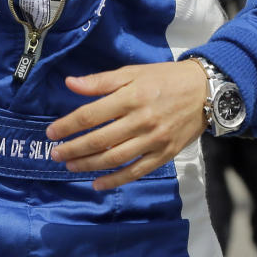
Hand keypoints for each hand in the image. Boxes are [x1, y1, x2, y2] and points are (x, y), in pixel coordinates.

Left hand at [46, 59, 207, 189]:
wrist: (205, 91)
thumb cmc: (164, 78)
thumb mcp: (132, 72)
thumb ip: (100, 81)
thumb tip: (70, 83)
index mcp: (130, 97)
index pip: (90, 115)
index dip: (68, 126)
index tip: (51, 133)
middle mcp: (140, 120)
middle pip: (99, 140)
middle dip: (73, 149)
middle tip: (55, 154)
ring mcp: (153, 140)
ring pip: (114, 158)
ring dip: (89, 165)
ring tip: (71, 166)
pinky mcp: (164, 155)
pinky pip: (136, 171)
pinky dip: (115, 180)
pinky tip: (97, 183)